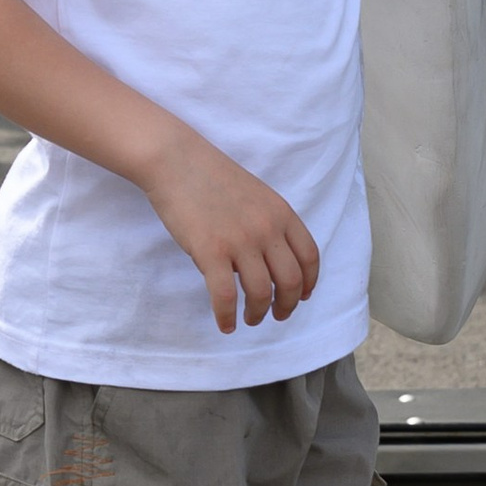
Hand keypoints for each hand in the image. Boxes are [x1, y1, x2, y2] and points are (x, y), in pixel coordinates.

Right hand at [142, 130, 319, 333]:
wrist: (176, 160)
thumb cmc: (211, 176)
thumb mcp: (256, 195)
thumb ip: (269, 224)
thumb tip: (268, 262)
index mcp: (281, 213)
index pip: (309, 256)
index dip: (309, 283)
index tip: (302, 296)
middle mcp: (267, 229)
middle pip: (291, 280)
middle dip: (287, 305)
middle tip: (277, 315)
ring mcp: (240, 241)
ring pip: (261, 293)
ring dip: (258, 313)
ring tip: (250, 319)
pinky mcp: (211, 252)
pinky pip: (225, 296)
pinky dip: (227, 316)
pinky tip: (225, 324)